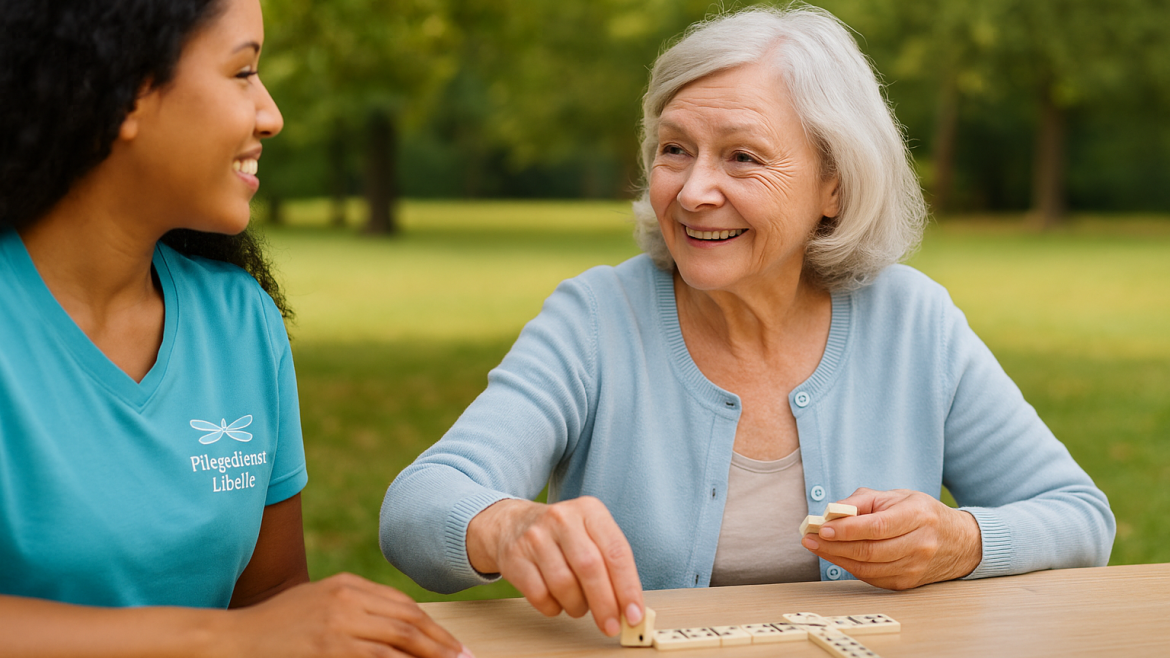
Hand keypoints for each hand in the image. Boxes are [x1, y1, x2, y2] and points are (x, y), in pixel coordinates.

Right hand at [225, 573, 469, 657]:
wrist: (235, 638)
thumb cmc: (278, 624)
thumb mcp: (319, 600)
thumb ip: (356, 606)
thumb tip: (400, 626)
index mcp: (346, 585)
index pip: (403, 605)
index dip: (432, 627)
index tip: (452, 645)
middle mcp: (346, 601)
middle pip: (408, 622)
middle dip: (440, 644)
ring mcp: (338, 626)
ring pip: (398, 642)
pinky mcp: (328, 650)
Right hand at [465, 497, 643, 636]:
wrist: (512, 524)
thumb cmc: (562, 535)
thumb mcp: (591, 534)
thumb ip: (612, 565)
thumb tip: (630, 607)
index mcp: (590, 510)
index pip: (616, 551)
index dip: (628, 587)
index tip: (633, 614)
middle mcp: (562, 518)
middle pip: (590, 568)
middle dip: (605, 604)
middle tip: (612, 626)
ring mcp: (535, 536)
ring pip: (564, 584)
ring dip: (577, 606)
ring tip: (580, 607)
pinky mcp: (515, 557)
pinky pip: (539, 595)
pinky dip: (553, 607)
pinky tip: (557, 602)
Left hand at [800, 488, 982, 589]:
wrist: (958, 541)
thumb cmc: (921, 513)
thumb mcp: (896, 497)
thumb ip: (863, 501)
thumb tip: (832, 511)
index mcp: (918, 515)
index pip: (878, 526)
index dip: (848, 529)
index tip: (822, 527)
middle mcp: (920, 543)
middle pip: (870, 550)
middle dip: (834, 546)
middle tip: (809, 539)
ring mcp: (915, 567)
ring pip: (869, 568)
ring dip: (837, 558)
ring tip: (816, 547)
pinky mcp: (908, 583)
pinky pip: (873, 578)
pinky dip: (851, 568)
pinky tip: (836, 557)